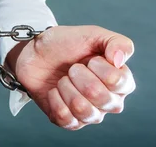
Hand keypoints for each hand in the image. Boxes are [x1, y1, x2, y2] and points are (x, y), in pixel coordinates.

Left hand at [12, 25, 135, 129]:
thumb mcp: (93, 34)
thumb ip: (117, 42)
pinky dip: (56, 101)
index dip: (100, 68)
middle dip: (80, 77)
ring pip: (84, 111)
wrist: (35, 51)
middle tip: (72, 68)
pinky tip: (53, 90)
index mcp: (120, 81)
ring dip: (67, 89)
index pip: (119, 82)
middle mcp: (109, 101)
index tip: (89, 58)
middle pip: (103, 99)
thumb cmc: (66, 43)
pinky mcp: (69, 121)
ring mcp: (90, 113)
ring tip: (62, 79)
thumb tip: (120, 59)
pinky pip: (67, 121)